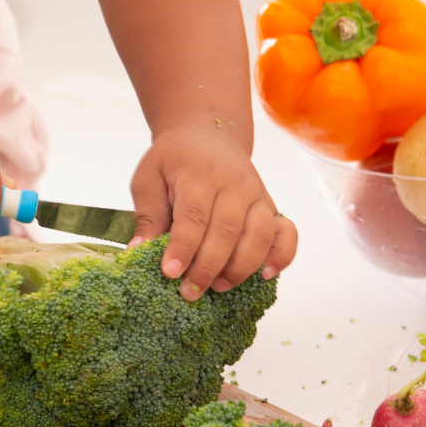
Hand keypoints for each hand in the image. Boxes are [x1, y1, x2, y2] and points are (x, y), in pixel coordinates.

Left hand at [129, 120, 296, 298]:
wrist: (207, 134)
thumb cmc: (174, 160)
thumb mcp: (149, 177)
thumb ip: (147, 214)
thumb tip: (139, 250)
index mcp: (199, 174)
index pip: (194, 215)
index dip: (183, 247)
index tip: (170, 273)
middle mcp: (234, 184)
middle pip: (227, 230)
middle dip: (208, 266)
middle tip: (190, 292)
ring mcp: (257, 195)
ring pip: (259, 235)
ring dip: (240, 267)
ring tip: (218, 287)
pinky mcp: (271, 206)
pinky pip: (286, 233)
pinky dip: (281, 255)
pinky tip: (264, 275)